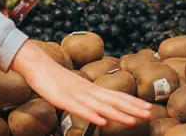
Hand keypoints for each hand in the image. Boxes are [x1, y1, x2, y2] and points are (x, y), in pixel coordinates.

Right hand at [10, 40, 151, 126]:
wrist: (36, 63)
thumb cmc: (53, 77)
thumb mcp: (72, 88)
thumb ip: (84, 96)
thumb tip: (96, 106)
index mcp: (90, 88)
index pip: (115, 95)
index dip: (132, 102)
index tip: (147, 107)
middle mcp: (87, 91)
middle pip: (113, 100)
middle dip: (132, 108)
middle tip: (149, 114)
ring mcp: (76, 95)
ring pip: (100, 106)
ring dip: (117, 114)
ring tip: (132, 122)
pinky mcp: (63, 99)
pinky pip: (79, 109)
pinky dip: (92, 116)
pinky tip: (102, 122)